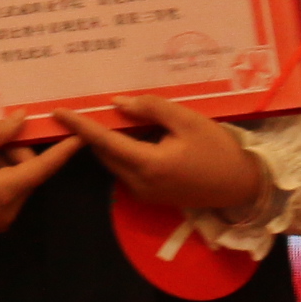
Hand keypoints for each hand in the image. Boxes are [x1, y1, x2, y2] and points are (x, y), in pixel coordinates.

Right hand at [0, 115, 76, 241]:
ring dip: (3, 168)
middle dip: (14, 155)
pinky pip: (6, 197)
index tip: (81, 138)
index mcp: (5, 190)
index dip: (63, 152)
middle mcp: (11, 209)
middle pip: (27, 175)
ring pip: (17, 185)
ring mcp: (2, 220)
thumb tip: (22, 118)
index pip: (43, 168)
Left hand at [60, 95, 267, 214]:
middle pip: (104, 152)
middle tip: (82, 109)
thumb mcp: (188, 121)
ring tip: (107, 118)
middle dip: (92, 132)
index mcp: (147, 165)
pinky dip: (124, 152)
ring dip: (109, 142)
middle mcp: (139, 184)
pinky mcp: (151, 197)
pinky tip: (132, 135)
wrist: (244, 186)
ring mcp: (144, 194)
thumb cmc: (218, 150)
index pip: (103, 141)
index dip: (79, 125)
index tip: (56, 112)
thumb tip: (116, 104)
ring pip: (114, 162)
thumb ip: (151, 109)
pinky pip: (127, 170)